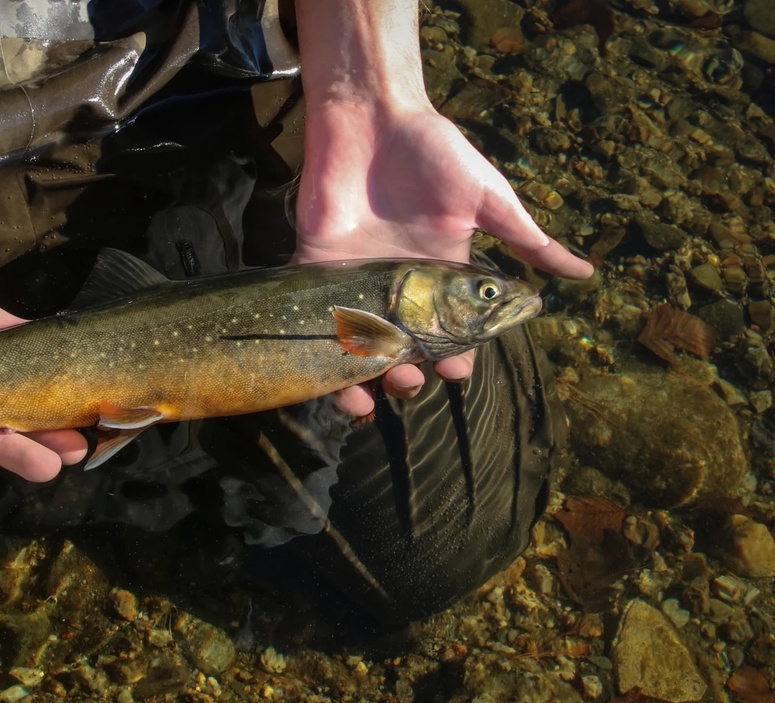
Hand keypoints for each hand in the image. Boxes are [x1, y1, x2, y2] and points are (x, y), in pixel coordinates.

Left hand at [296, 101, 592, 414]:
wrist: (374, 118)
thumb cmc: (436, 154)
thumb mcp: (490, 200)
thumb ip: (527, 240)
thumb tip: (585, 275)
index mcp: (440, 279)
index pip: (449, 336)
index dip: (454, 360)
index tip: (456, 371)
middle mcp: (398, 289)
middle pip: (402, 352)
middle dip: (409, 376)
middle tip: (413, 377)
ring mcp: (356, 282)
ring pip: (355, 349)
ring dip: (362, 379)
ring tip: (370, 390)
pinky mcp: (316, 269)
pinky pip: (312, 320)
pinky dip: (318, 351)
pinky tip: (327, 375)